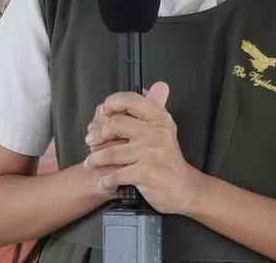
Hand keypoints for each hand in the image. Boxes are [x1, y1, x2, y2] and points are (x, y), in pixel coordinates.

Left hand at [82, 82, 206, 214]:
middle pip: (115, 124)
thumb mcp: (164, 130)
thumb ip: (150, 111)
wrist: (184, 188)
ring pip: (111, 152)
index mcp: (159, 118)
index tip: (102, 111)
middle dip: (98, 134)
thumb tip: (144, 88)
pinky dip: (106, 179)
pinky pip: (116, 174)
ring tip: (90, 162)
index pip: (130, 100)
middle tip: (90, 140)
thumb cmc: (168, 159)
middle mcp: (156, 132)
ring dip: (95, 158)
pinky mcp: (146, 173)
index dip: (112, 103)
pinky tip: (103, 181)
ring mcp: (151, 152)